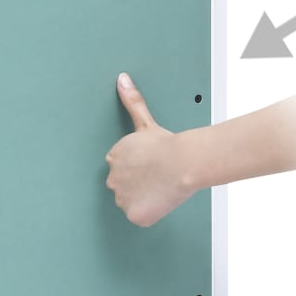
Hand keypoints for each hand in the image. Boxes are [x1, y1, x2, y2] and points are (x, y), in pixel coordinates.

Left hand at [105, 72, 194, 226]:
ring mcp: (122, 198)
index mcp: (113, 157)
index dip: (140, 167)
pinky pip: (139, 217)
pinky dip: (149, 213)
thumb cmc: (167, 144)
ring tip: (160, 187)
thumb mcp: (144, 121)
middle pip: (124, 186)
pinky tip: (161, 200)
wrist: (183, 163)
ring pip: (131, 202)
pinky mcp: (133, 214)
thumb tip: (122, 79)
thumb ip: (131, 101)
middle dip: (139, 183)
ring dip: (143, 198)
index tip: (153, 164)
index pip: (123, 168)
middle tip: (158, 176)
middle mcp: (112, 178)